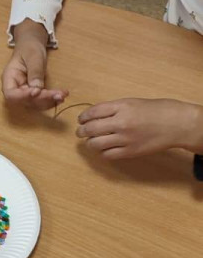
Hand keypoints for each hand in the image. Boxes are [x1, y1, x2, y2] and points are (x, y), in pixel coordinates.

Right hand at [2, 24, 65, 111]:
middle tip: (58, 95)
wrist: (32, 45)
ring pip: (34, 103)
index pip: (11, 94)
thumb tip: (37, 89)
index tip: (37, 92)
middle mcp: (15, 89)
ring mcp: (24, 92)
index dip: (23, 96)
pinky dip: (51, 99)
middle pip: (25, 101)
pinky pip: (41, 100)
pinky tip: (61, 95)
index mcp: (9, 78)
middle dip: (42, 99)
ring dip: (49, 101)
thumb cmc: (29, 47)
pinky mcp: (34, 93)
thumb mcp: (33, 56)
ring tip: (62, 95)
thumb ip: (35, 72)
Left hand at [76, 97, 202, 158]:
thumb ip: (114, 109)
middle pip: (90, 129)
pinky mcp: (129, 152)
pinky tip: (104, 148)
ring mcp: (124, 139)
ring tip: (91, 141)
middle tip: (80, 132)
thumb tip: (95, 116)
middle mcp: (121, 122)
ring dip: (90, 143)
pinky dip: (102, 152)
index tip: (81, 119)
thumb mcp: (133, 102)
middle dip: (81, 131)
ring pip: (95, 144)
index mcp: (121, 107)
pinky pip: (107, 155)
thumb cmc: (156, 110)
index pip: (93, 112)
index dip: (83, 117)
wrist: (175, 124)